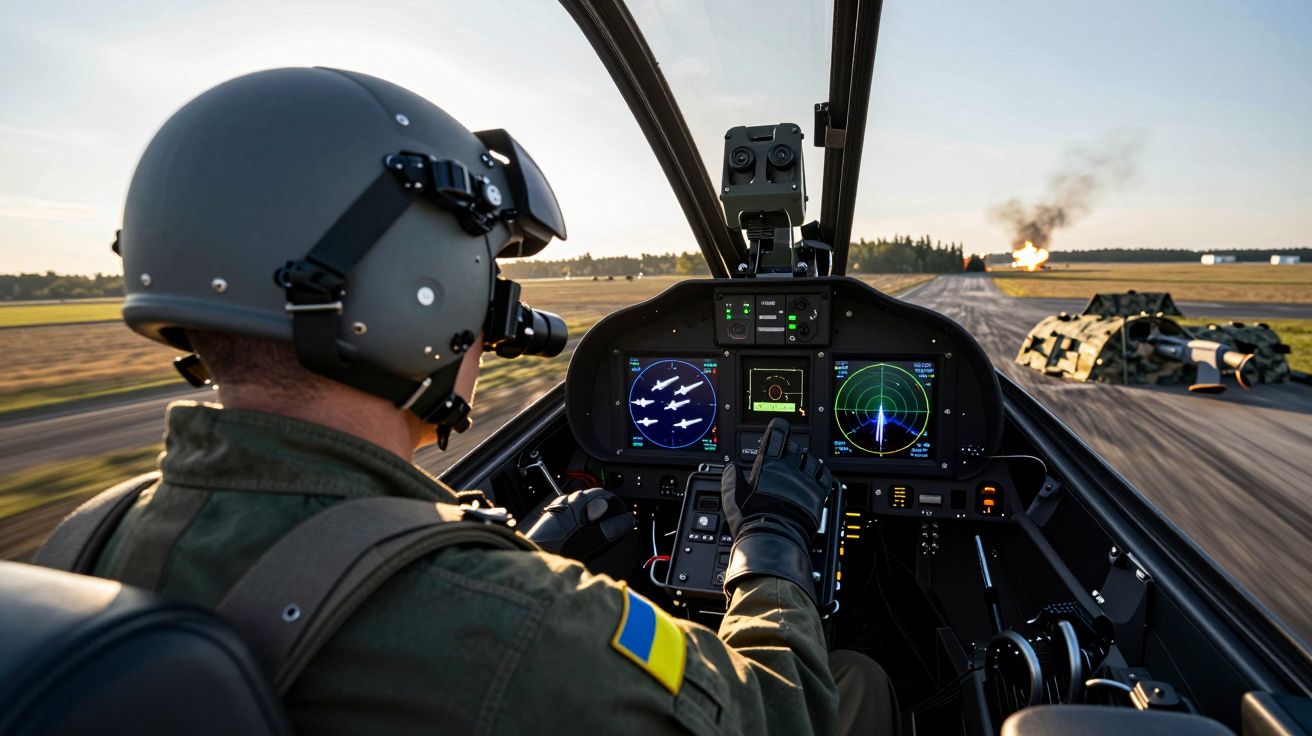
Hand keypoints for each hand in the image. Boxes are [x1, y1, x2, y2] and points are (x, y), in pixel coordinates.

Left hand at [524, 488, 633, 561]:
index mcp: (580, 501)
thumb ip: (613, 527)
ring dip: (597, 524)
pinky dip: (585, 529)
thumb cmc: (558, 549)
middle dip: (608, 518)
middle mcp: (570, 501)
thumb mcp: (593, 539)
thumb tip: (627, 520)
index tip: (624, 522)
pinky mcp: (556, 521)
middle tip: (613, 535)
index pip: (607, 495)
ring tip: (598, 542)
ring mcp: (562, 510)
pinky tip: (584, 543)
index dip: (619, 509)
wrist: (534, 557)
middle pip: (597, 503)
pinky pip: (576, 520)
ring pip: (587, 512)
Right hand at [720, 418, 833, 602]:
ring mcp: (804, 482)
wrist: (773, 540)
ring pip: (810, 459)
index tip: (778, 427)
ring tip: (801, 461)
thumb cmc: (752, 520)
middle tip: (786, 449)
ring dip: (805, 458)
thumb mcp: (732, 497)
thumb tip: (731, 467)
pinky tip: (818, 471)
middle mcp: (788, 470)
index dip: (778, 428)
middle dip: (789, 446)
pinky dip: (822, 470)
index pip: (776, 436)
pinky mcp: (817, 495)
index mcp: (768, 466)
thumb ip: (731, 478)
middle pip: (794, 446)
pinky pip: (825, 476)